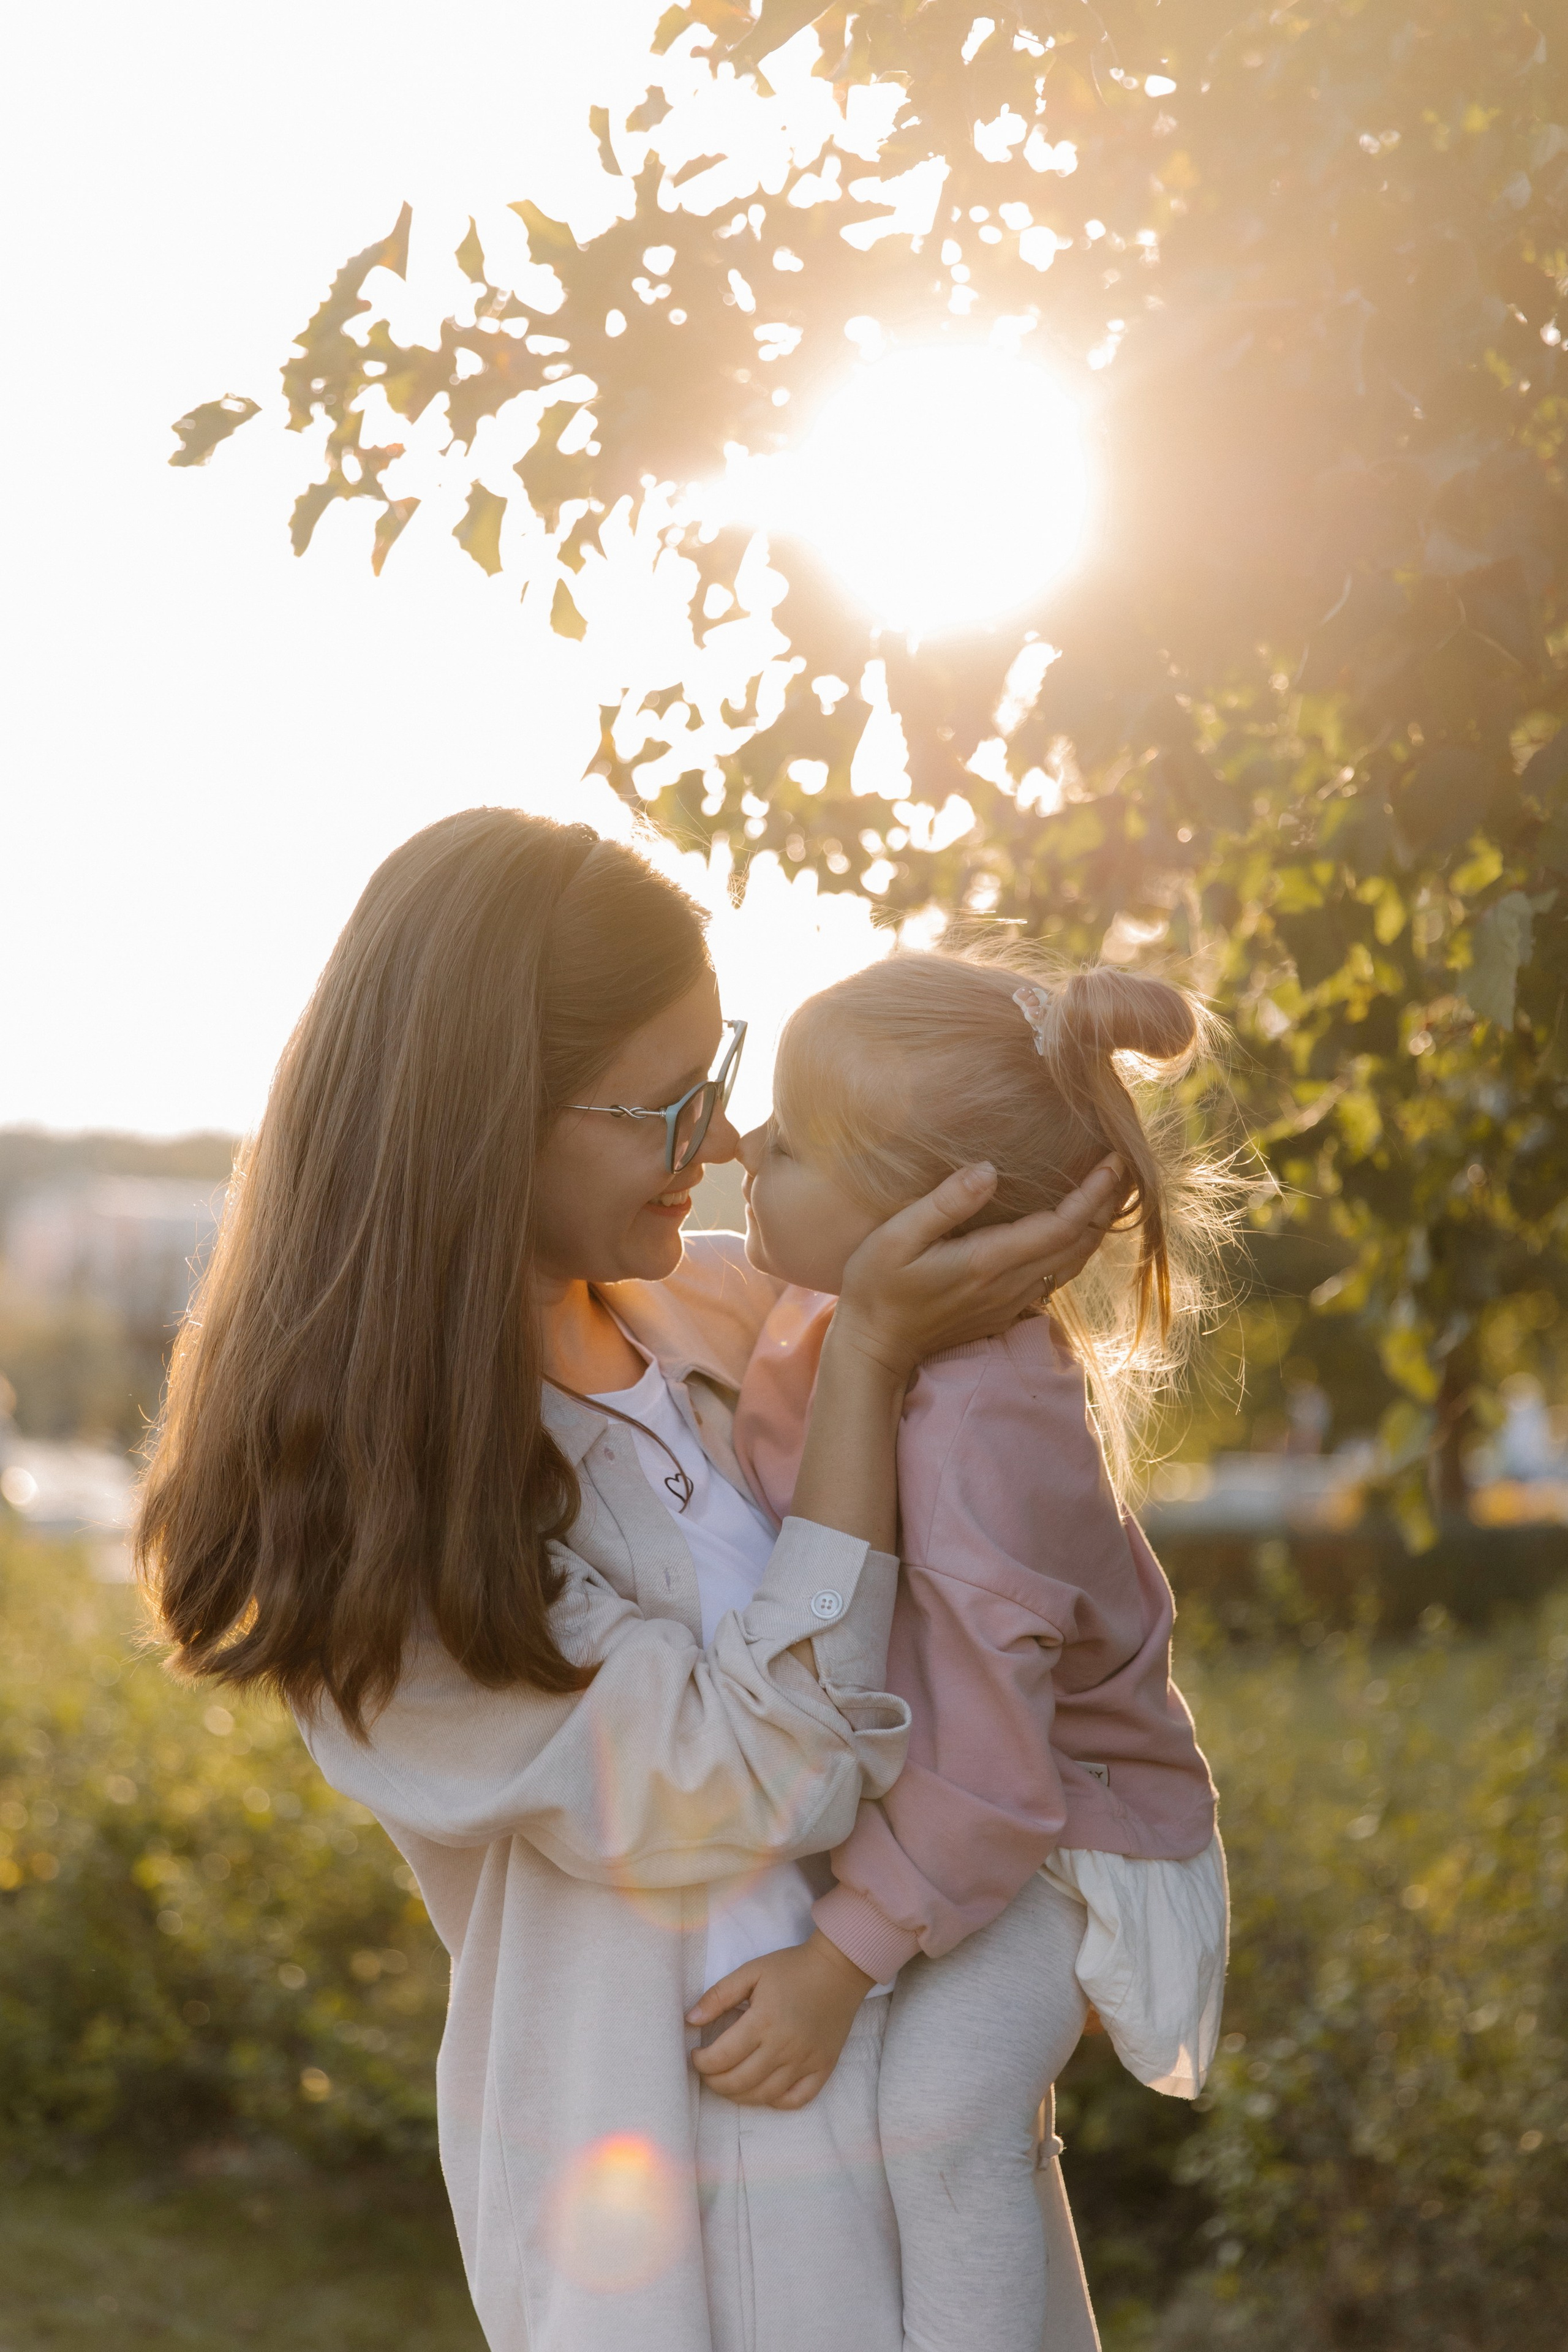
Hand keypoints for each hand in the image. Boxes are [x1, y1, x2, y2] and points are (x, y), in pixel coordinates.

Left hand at [687, 1932, 874, 2109]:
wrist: (838, 1970)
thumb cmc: (791, 1968)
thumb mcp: (751, 1971)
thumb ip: (718, 1996)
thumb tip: (690, 2020)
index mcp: (763, 2021)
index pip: (721, 2057)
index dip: (701, 2063)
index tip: (696, 2056)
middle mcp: (783, 2047)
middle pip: (739, 2082)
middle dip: (714, 2082)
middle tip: (708, 2072)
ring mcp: (805, 2061)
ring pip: (764, 2096)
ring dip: (739, 2096)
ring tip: (728, 2083)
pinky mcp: (823, 2068)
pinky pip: (797, 2100)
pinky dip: (776, 2102)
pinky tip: (763, 2091)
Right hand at [832, 1154, 1127, 1380]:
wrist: (874, 1348)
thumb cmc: (876, 1287)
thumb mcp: (896, 1238)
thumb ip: (944, 1204)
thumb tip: (989, 1170)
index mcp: (987, 1262)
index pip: (1060, 1226)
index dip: (1093, 1194)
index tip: (1113, 1161)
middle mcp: (1009, 1285)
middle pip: (1078, 1244)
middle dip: (1107, 1204)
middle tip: (1125, 1165)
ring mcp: (1010, 1301)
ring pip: (1072, 1261)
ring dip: (1097, 1226)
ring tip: (1112, 1191)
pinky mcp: (1005, 1309)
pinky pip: (1055, 1274)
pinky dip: (1076, 1246)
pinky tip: (1077, 1227)